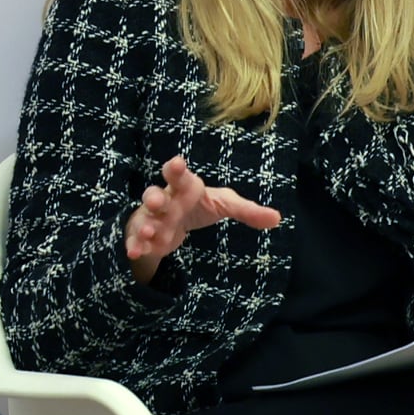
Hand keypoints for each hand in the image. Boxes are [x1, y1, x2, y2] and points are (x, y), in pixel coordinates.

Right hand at [123, 155, 282, 280]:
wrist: (173, 219)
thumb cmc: (198, 204)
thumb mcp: (223, 205)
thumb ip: (247, 211)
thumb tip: (277, 219)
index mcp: (184, 186)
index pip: (180, 175)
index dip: (176, 169)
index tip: (176, 162)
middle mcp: (165, 198)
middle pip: (155, 193)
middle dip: (155, 196)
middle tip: (158, 200)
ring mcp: (151, 216)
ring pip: (145, 217)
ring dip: (146, 224)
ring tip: (149, 232)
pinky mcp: (143, 234)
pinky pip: (136, 238)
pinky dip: (136, 244)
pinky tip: (135, 251)